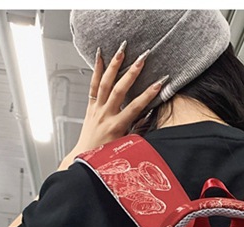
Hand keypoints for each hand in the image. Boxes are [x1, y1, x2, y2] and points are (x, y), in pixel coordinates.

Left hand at [64, 44, 166, 162]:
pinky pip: (93, 85)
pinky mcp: (90, 106)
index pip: (135, 107)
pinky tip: (100, 57)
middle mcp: (104, 115)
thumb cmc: (105, 155)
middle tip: (142, 59)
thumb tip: (149, 116)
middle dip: (132, 73)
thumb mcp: (125, 146)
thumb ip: (137, 131)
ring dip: (114, 66)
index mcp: (116, 127)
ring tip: (122, 51)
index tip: (159, 84)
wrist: (84, 159)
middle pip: (119, 90)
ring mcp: (96, 109)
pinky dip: (96, 70)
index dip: (148, 95)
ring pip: (105, 84)